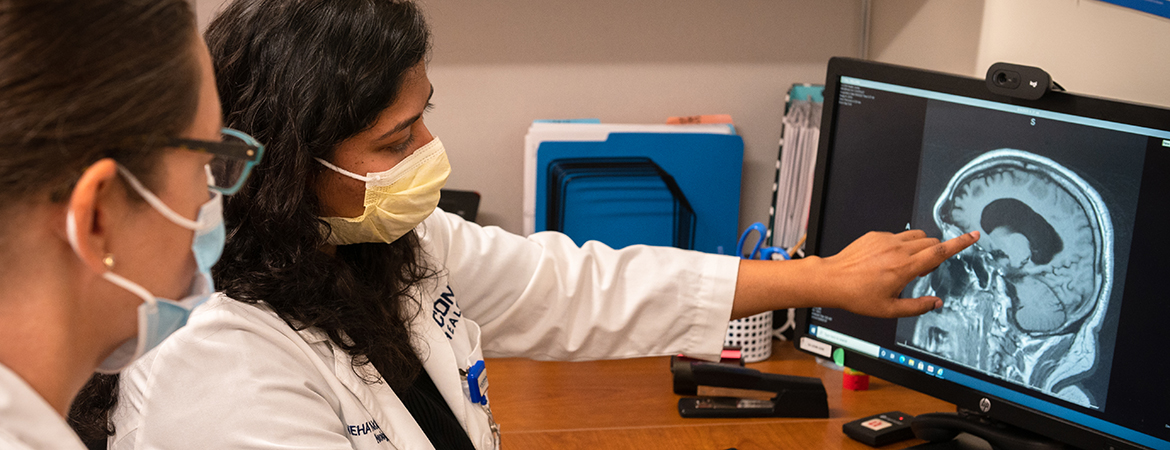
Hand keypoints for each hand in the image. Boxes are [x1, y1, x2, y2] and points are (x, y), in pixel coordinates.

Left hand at [811, 229, 979, 317]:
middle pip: (931, 243)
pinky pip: (897, 235)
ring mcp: (885, 240)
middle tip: (921, 270)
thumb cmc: (858, 296)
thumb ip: (917, 307)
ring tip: (905, 265)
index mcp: (905, 268)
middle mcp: (897, 250)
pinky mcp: (874, 235)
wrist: (832, 280)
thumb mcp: (890, 310)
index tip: (973, 235)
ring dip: (920, 247)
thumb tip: (936, 303)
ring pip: (916, 236)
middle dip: (935, 253)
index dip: (960, 243)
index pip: (940, 252)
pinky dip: (901, 244)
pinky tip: (887, 259)